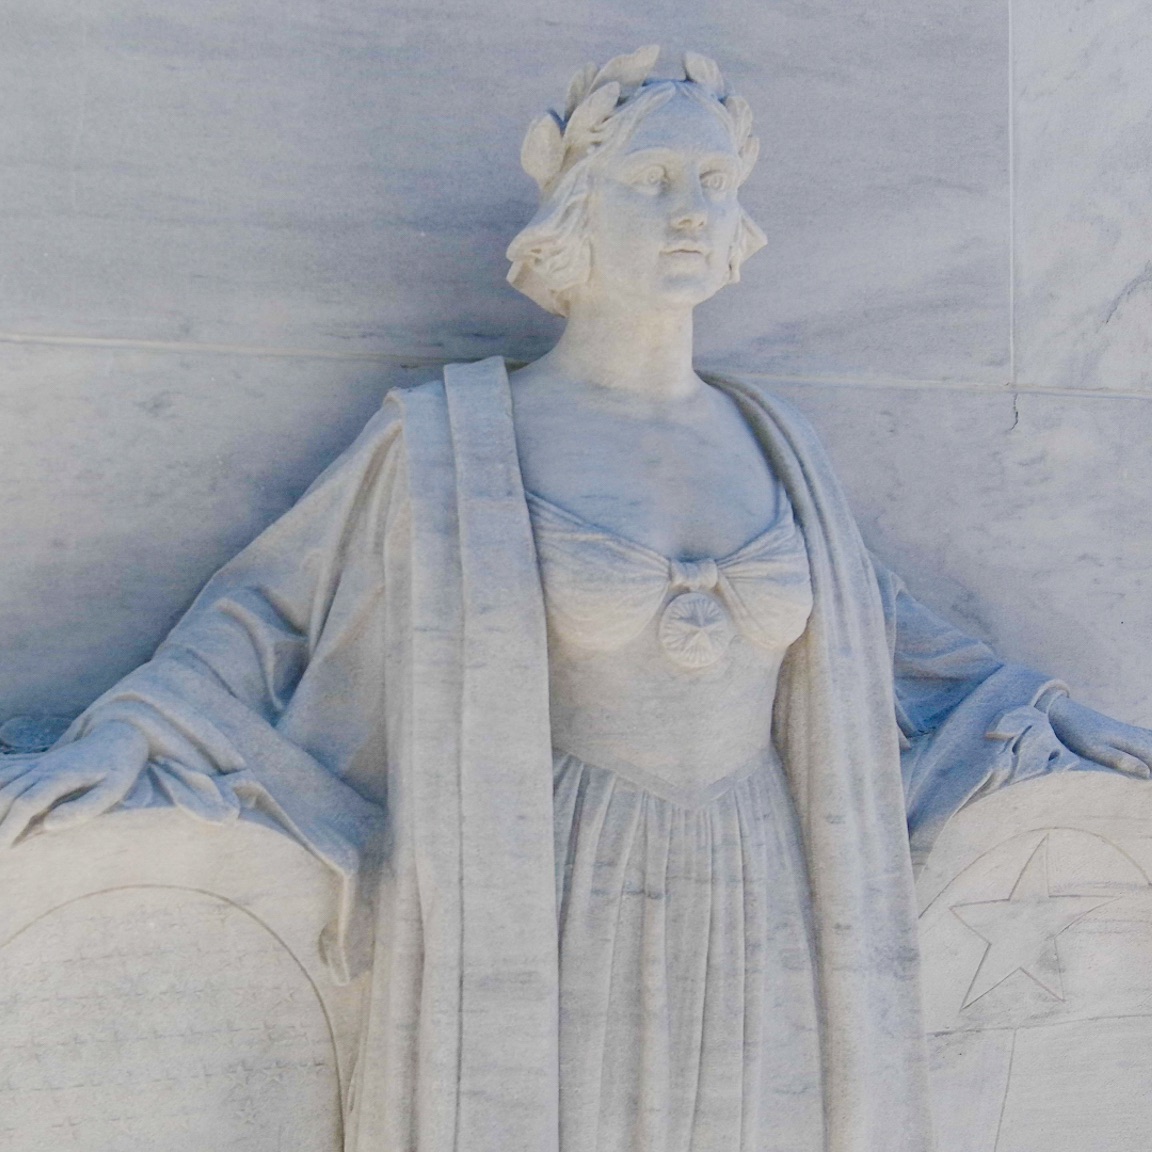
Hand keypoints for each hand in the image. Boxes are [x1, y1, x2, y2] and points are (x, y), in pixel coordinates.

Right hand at [0, 720, 149, 848]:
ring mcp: (36, 764)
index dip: (10, 827)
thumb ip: (84, 807)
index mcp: (61, 776)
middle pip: (6, 793)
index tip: (2, 849)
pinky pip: (6, 769)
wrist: (119, 735)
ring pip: (2, 781)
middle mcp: (42, 767)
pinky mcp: (34, 763)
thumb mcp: (114, 789)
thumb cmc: (119, 767)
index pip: (27, 803)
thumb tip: (50, 825)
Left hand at [1048, 696, 1151, 779]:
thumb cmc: (1075, 732)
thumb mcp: (1094, 748)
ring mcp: (1131, 732)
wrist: (1062, 712)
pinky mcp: (1125, 731)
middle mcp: (1136, 736)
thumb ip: (1120, 759)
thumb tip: (1148, 774)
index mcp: (1132, 743)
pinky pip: (1149, 736)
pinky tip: (1151, 739)